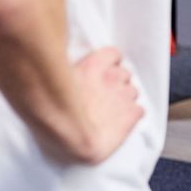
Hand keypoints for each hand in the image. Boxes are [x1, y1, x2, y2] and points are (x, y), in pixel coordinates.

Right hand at [44, 47, 143, 164]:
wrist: (71, 135)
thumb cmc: (52, 112)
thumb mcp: (52, 83)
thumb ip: (62, 74)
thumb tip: (53, 71)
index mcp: (93, 65)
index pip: (113, 55)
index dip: (109, 66)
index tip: (103, 74)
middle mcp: (112, 76)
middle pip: (124, 74)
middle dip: (116, 85)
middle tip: (104, 98)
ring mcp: (123, 94)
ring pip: (132, 92)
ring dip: (124, 100)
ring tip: (111, 113)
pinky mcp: (131, 113)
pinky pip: (139, 110)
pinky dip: (132, 116)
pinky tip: (121, 123)